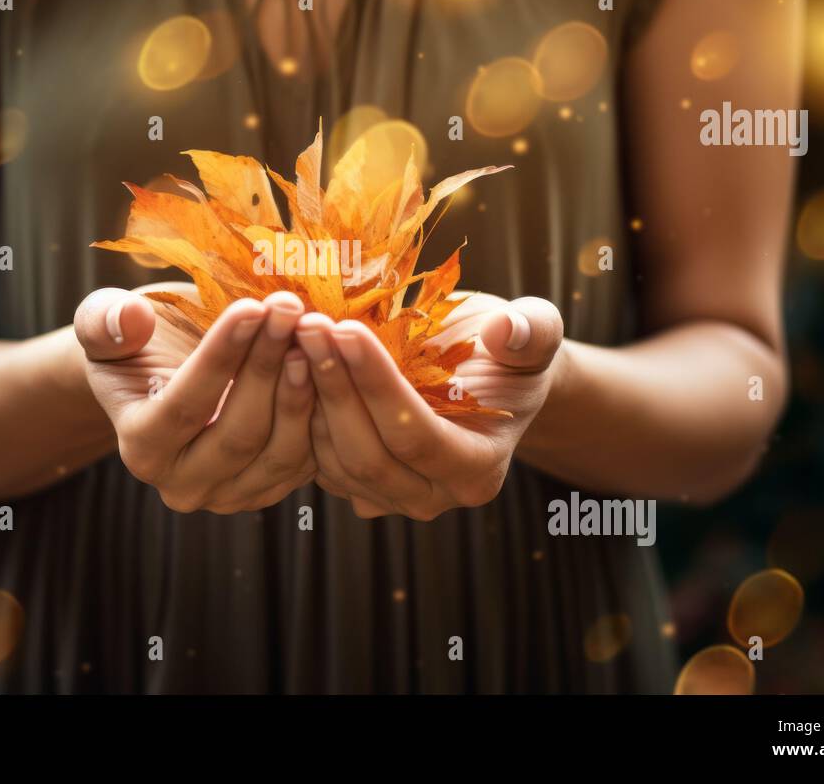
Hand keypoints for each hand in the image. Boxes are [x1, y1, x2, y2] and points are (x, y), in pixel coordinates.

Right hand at [74, 284, 316, 513]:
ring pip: (280, 449)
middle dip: (268, 366)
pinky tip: (331, 358)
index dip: (221, 356)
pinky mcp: (274, 487)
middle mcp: (183, 485)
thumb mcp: (108, 324)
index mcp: (141, 447)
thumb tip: (128, 317)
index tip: (252, 307)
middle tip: (291, 309)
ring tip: (313, 331)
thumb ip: (106, 321)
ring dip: (302, 387)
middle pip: (239, 433)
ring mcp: (232, 495)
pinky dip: (323, 409)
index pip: (186, 406)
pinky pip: (311, 458)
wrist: (166, 375)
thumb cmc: (139, 343)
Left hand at [296, 293, 563, 519]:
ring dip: (307, 396)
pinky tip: (289, 357)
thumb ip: (532, 331)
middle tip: (309, 326)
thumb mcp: (535, 334)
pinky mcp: (351, 484)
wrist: (483, 378)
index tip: (347, 329)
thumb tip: (506, 331)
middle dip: (334, 387)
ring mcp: (387, 498)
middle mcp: (432, 497)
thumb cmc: (508, 354)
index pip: (417, 435)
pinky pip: (312, 458)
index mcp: (477, 469)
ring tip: (294, 334)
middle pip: (368, 455)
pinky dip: (297, 409)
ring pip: (333, 460)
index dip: (378, 384)